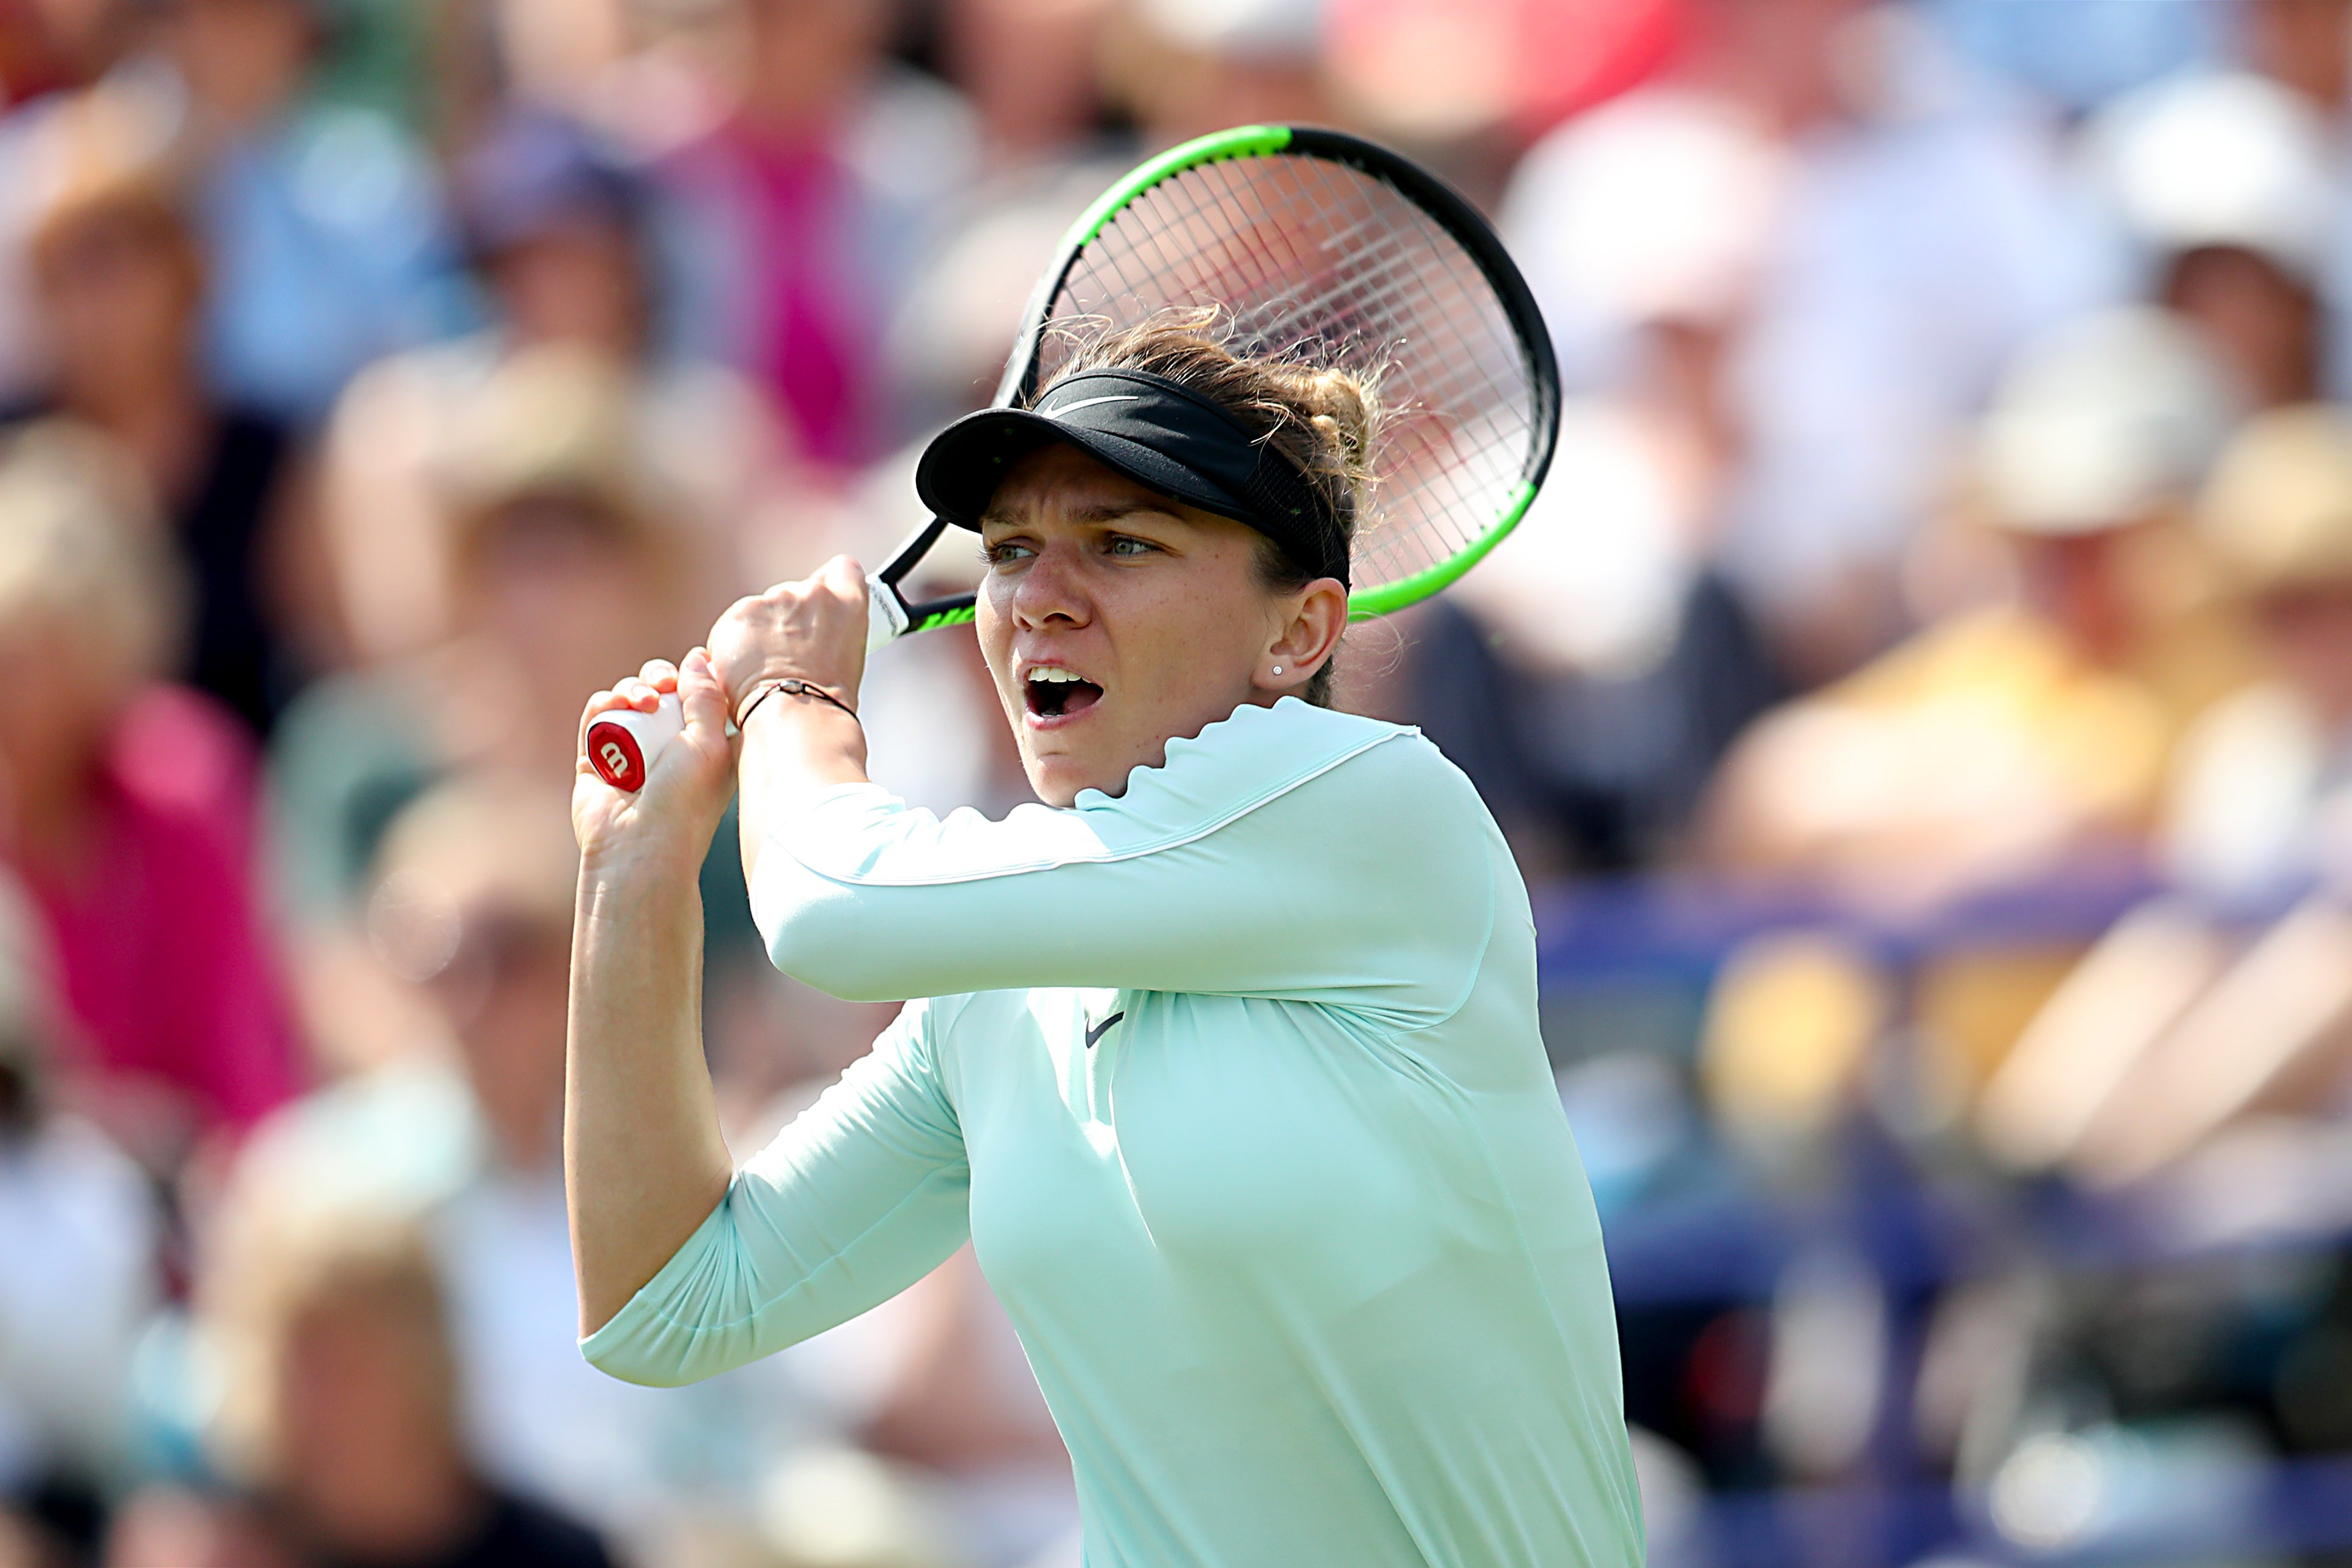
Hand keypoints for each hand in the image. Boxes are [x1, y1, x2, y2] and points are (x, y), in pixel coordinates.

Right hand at [573, 650, 734, 870]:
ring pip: (628, 699)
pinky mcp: (596, 758)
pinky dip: (604, 703)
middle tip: (665, 683)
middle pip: (662, 692)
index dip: (696, 676)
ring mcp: (631, 752)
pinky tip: (614, 705)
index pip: (701, 698)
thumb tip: (697, 657)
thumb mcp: (710, 744)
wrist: (638, 848)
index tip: (698, 665)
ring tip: (642, 702)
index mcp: (706, 748)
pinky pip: (596, 716)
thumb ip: (706, 697)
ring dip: (633, 688)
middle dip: (662, 677)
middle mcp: (669, 749)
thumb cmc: (684, 802)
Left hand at [706, 555, 870, 716]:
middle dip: (787, 620)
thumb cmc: (825, 703)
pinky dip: (735, 648)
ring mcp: (772, 602)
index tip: (821, 607)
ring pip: (760, 612)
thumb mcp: (846, 659)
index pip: (843, 570)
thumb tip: (814, 634)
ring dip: (759, 634)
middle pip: (793, 594)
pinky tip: (745, 674)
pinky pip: (733, 628)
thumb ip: (832, 630)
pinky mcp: (738, 616)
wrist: (794, 717)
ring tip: (765, 672)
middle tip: (787, 657)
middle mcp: (811, 593)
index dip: (830, 585)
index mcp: (847, 603)